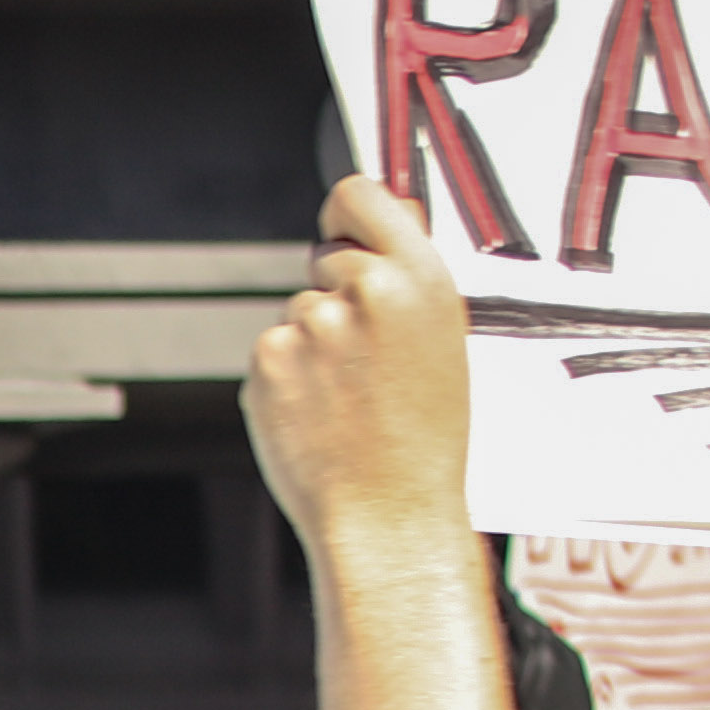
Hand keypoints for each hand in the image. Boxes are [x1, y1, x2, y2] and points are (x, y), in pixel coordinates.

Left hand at [245, 172, 478, 564]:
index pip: (360, 196)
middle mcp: (362, 290)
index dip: (346, 211)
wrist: (388, 513)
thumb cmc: (424, 440)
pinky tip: (318, 414)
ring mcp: (309, 324)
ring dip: (313, 345)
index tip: (344, 227)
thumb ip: (405, 282)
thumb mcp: (443, 343)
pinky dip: (287, 379)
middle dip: (337, 294)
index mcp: (419, 278)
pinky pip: (273, 354)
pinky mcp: (267, 360)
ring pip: (299, 313)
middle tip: (365, 357)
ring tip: (348, 398)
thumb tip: (379, 225)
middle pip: (325, 258)